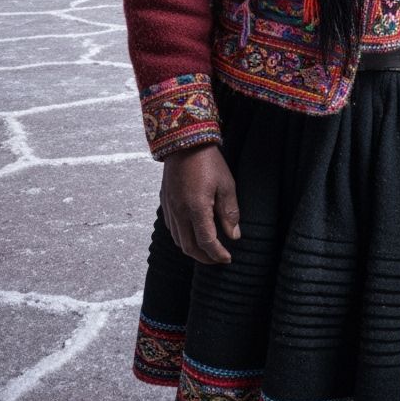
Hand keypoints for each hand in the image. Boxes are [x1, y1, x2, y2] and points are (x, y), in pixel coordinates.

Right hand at [160, 142, 241, 263]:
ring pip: (178, 240)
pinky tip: (192, 234)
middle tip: (218, 259)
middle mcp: (179, 212)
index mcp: (196, 208)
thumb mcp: (226, 185)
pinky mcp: (164, 202)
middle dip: (204, 258)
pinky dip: (182, 238)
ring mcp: (169, 208)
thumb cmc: (209, 161)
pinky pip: (171, 228)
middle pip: (189, 247)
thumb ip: (230, 213)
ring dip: (192, 249)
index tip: (228, 258)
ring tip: (207, 250)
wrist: (184, 141)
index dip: (218, 254)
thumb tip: (234, 236)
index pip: (207, 242)